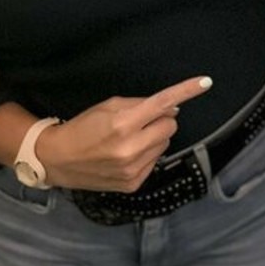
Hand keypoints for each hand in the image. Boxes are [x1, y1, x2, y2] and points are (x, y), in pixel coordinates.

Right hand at [36, 75, 213, 192]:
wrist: (59, 159)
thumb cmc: (83, 128)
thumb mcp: (108, 106)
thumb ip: (140, 104)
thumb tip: (172, 107)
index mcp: (123, 124)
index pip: (163, 103)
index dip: (186, 91)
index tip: (205, 82)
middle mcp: (130, 148)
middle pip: (170, 125)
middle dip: (160, 120)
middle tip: (140, 121)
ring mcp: (133, 168)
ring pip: (165, 144)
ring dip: (154, 138)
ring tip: (130, 139)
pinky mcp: (133, 183)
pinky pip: (155, 162)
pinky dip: (146, 155)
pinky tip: (127, 155)